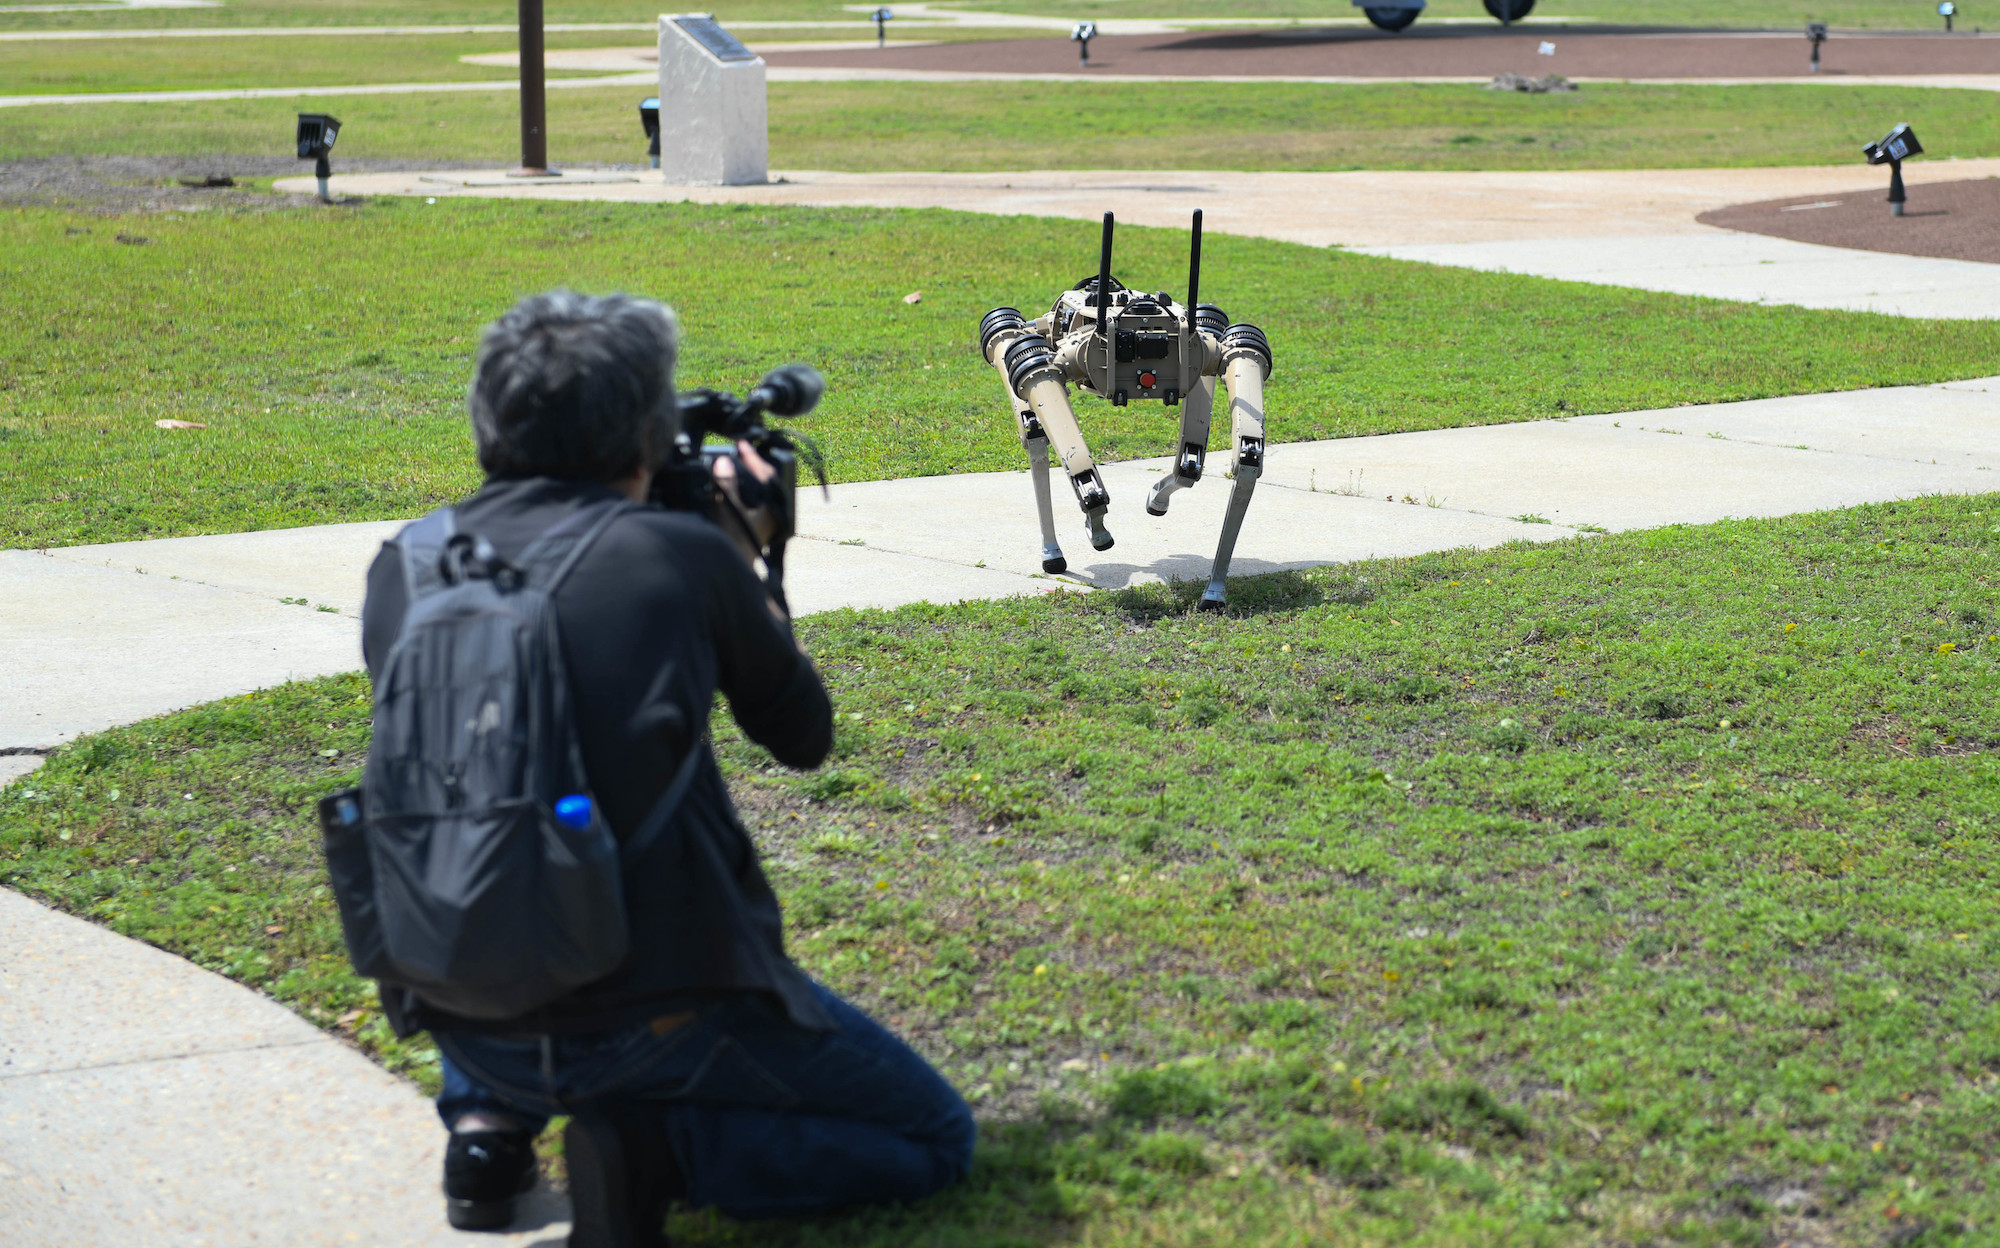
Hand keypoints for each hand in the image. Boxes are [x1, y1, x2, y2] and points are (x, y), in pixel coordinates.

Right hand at [709, 441, 779, 565]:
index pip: (767, 473)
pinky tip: (728, 492)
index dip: (753, 457)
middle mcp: (772, 514)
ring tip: (733, 468)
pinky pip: (753, 505)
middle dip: (753, 467)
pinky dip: (742, 494)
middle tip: (739, 454)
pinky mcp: (756, 531)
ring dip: (748, 481)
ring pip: (760, 494)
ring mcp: (765, 523)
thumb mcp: (728, 512)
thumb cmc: (734, 545)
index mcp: (771, 507)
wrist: (734, 573)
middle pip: (766, 482)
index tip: (741, 445)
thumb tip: (725, 463)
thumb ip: (727, 486)